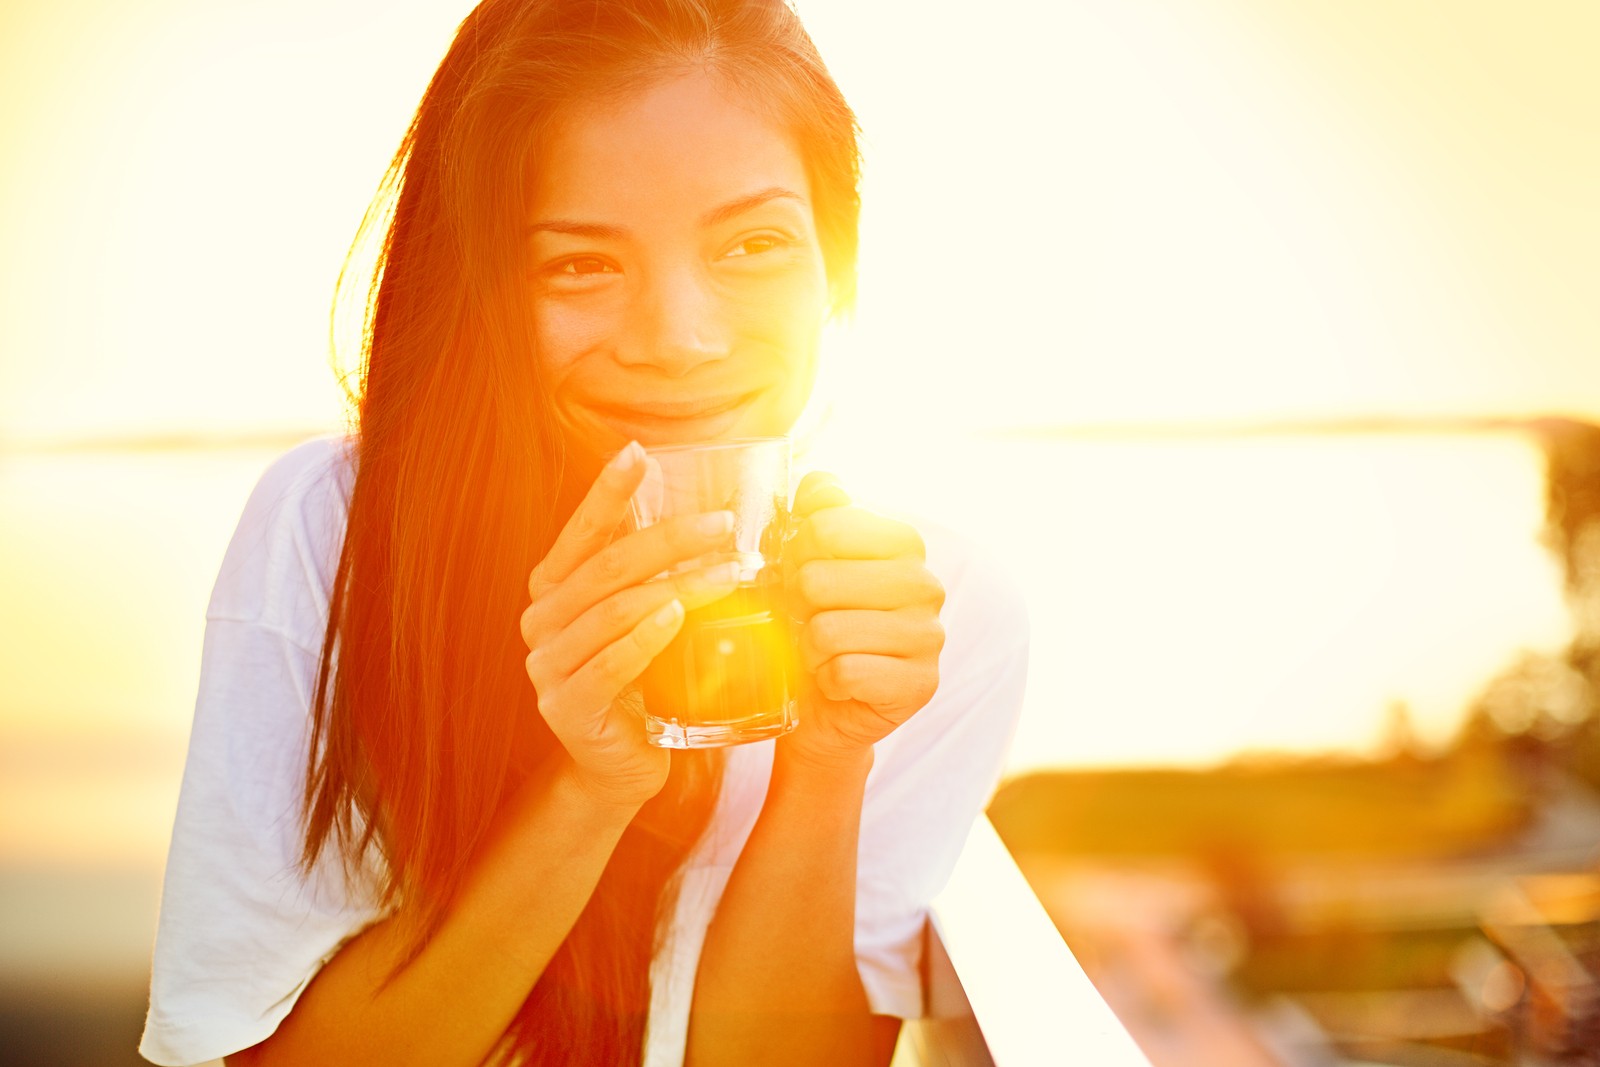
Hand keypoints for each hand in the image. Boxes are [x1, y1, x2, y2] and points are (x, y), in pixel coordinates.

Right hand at [520, 442, 739, 808]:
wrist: (618, 766)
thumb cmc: (641, 681)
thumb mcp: (644, 621)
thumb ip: (654, 576)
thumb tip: (714, 519)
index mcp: (555, 588)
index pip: (583, 530)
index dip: (607, 490)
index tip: (637, 452)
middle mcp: (542, 620)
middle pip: (609, 566)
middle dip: (670, 539)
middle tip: (723, 524)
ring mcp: (548, 665)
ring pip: (616, 612)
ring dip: (678, 587)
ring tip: (730, 572)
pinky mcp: (567, 707)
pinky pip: (608, 664)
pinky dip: (645, 637)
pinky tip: (677, 617)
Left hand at [782, 472, 944, 764]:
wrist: (824, 706)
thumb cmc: (818, 625)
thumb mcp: (811, 562)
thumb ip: (818, 514)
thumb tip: (822, 484)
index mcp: (904, 544)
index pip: (826, 526)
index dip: (796, 552)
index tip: (800, 571)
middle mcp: (926, 586)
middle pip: (818, 580)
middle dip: (797, 606)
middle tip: (807, 619)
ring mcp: (929, 637)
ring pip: (828, 631)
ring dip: (808, 648)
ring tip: (821, 652)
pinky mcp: (920, 685)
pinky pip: (844, 672)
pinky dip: (826, 681)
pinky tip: (837, 681)